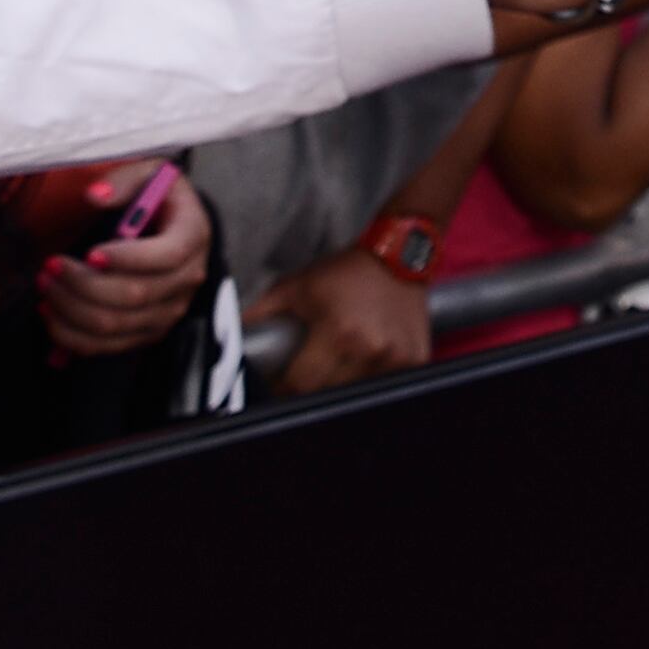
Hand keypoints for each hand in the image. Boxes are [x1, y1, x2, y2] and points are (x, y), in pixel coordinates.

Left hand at [42, 160, 209, 357]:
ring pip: (115, 324)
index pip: (166, 257)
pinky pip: (106, 346)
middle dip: (83, 284)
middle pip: (134, 295)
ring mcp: (168, 312)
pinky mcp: (147, 332)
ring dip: (71, 309)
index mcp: (192, 236)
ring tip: (45, 286)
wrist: (173, 230)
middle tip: (50, 266)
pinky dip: (72, 335)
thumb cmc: (158, 199)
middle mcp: (187, 280)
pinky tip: (51, 313)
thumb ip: (124, 179)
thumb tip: (95, 197)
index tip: (89, 252)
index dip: (127, 259)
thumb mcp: (149, 173)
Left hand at [259, 246, 432, 395]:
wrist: (399, 254)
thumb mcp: (296, 286)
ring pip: (356, 394)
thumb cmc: (345, 272)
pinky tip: (365, 360)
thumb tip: (231, 336)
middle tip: (307, 372)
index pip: (301, 385)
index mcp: (339, 334)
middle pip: (327, 394)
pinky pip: (385, 386)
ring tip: (336, 364)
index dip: (284, 388)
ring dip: (342, 385)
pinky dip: (371, 379)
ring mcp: (397, 359)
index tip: (279, 384)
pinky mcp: (416, 360)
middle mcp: (370, 350)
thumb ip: (261, 312)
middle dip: (312, 386)